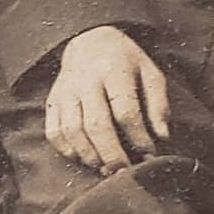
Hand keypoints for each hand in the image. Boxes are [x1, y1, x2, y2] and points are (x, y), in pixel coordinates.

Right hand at [45, 26, 169, 172]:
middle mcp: (86, 79)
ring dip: (90, 155)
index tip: (149, 154)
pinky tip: (83, 156)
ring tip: (105, 167)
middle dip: (112, 155)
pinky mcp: (52, 100)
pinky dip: (67, 150)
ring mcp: (65, 90)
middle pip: (96, 124)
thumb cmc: (125, 62)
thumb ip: (158, 103)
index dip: (138, 137)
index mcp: (114, 69)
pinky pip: (53, 131)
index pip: (125, 110)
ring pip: (72, 130)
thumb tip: (162, 136)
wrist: (89, 40)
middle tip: (124, 173)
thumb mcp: (149, 72)